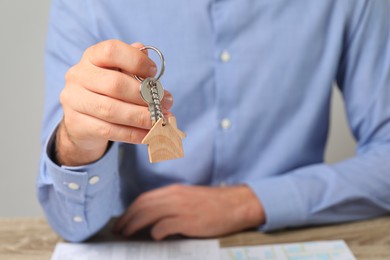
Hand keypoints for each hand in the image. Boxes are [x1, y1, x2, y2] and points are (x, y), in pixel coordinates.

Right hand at [56, 40, 172, 165]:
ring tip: (160, 120)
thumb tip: (152, 65)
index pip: (112, 51)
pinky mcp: (78, 124)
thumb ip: (134, 68)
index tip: (154, 72)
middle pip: (114, 84)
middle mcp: (78, 75)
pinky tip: (150, 134)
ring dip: (141, 117)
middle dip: (144, 96)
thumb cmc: (107, 92)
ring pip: (112, 110)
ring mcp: (75, 101)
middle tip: (164, 104)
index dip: (136, 60)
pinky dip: (134, 134)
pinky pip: (110, 131)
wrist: (82, 122)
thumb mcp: (119, 74)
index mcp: (91, 57)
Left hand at [113, 184, 264, 239]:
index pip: (144, 199)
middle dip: (127, 218)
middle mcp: (174, 196)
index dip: (129, 210)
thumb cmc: (213, 204)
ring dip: (134, 224)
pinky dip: (156, 232)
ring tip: (127, 234)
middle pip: (142, 205)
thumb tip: (152, 218)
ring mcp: (181, 208)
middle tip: (119, 230)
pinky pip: (165, 225)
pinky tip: (154, 237)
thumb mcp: (189, 199)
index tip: (122, 221)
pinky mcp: (189, 221)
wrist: (235, 205)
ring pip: (149, 214)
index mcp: (174, 191)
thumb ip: (171, 204)